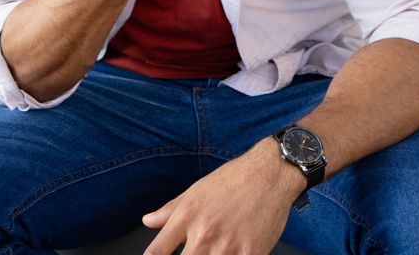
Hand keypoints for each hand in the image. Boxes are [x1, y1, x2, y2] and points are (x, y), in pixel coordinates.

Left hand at [141, 138, 303, 254]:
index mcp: (187, 216)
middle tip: (195, 254)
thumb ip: (170, 210)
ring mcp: (227, 246)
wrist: (270, 173)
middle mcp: (204, 233)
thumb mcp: (196, 191)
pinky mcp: (251, 254)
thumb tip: (147, 220)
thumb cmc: (233, 180)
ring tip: (216, 252)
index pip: (157, 251)